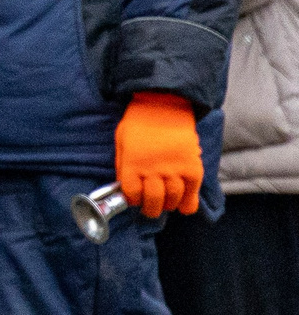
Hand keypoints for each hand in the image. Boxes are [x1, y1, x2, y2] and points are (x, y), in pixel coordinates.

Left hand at [116, 92, 203, 218]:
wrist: (164, 105)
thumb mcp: (121, 144)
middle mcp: (153, 170)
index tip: (135, 200)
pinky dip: (189, 202)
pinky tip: (185, 206)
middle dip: (151, 209)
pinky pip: (192, 190)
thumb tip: (128, 188)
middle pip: (153, 200)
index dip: (133, 200)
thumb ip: (124, 166)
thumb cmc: (139, 123)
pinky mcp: (192, 166)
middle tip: (151, 209)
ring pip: (173, 198)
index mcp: (132, 165)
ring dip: (170, 205)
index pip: (132, 194)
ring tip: (167, 204)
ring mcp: (174, 169)